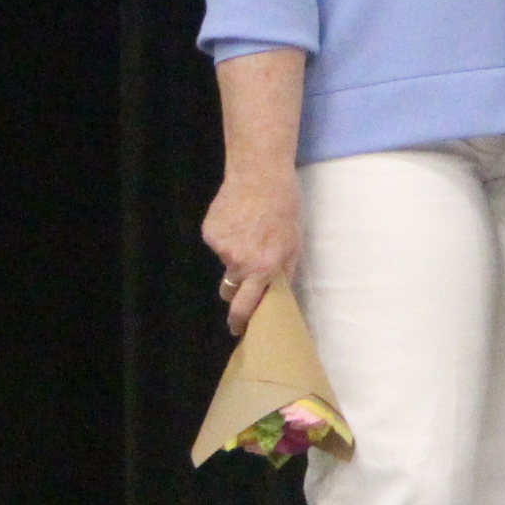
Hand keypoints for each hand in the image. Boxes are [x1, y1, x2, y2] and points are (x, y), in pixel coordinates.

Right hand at [203, 165, 302, 334]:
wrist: (259, 175)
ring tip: (249, 229)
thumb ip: (284, 272)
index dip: (239, 321)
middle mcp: (239, 262)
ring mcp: (221, 248)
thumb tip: (279, 295)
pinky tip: (237, 218)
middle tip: (245, 274)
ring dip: (235, 253)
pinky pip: (217, 243)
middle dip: (234, 291)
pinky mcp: (209, 233)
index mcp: (263, 268)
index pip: (245, 306)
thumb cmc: (285, 207)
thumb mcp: (294, 243)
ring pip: (226, 261)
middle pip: (229, 290)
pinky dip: (226, 235)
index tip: (237, 329)